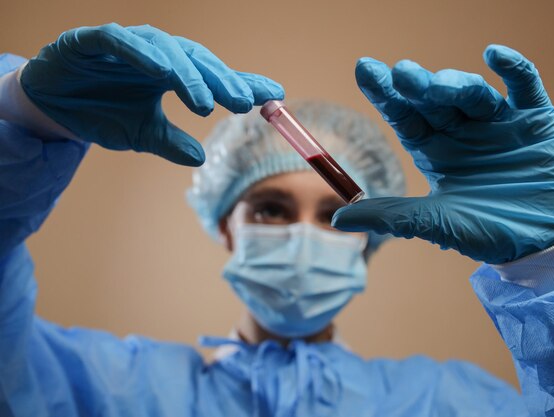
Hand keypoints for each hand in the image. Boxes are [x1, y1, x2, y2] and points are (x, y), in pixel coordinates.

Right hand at [20, 23, 283, 165]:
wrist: (50, 104)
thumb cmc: (100, 113)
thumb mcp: (138, 134)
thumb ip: (169, 142)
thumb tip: (199, 157)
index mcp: (172, 75)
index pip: (213, 77)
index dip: (243, 84)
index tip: (274, 95)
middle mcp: (157, 56)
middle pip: (198, 62)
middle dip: (221, 82)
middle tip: (244, 102)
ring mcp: (128, 45)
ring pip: (167, 51)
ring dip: (187, 74)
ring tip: (205, 102)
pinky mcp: (95, 39)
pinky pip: (123, 42)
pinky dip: (143, 55)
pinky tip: (162, 73)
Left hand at [332, 45, 553, 263]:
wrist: (540, 245)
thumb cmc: (484, 232)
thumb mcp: (432, 223)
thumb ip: (388, 215)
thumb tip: (336, 218)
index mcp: (434, 149)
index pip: (404, 114)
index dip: (386, 93)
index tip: (365, 69)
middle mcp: (462, 131)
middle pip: (434, 99)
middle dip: (417, 85)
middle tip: (403, 75)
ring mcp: (498, 124)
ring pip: (472, 92)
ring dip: (455, 84)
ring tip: (439, 87)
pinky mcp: (536, 121)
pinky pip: (526, 86)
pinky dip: (513, 68)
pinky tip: (495, 55)